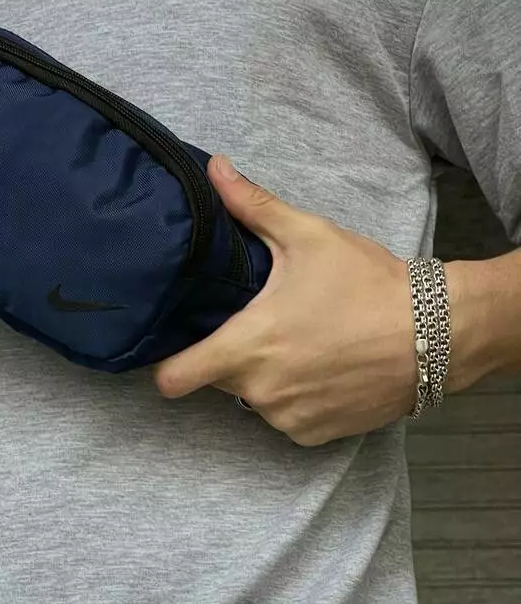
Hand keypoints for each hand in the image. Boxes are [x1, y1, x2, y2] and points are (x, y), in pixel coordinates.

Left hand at [152, 156, 441, 445]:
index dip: (166, 366)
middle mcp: (260, 391)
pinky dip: (298, 400)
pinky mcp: (314, 435)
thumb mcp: (308, 236)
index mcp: (247, 345)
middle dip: (229, 357)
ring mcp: (287, 418)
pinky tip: (325, 370)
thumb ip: (252, 206)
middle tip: (262, 326)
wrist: (437, 332)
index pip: (173, 378)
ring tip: (303, 345)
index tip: (174, 349)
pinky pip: (287, 419)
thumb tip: (214, 167)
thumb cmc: (369, 284)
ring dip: (268, 378)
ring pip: (255, 400)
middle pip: (216, 381)